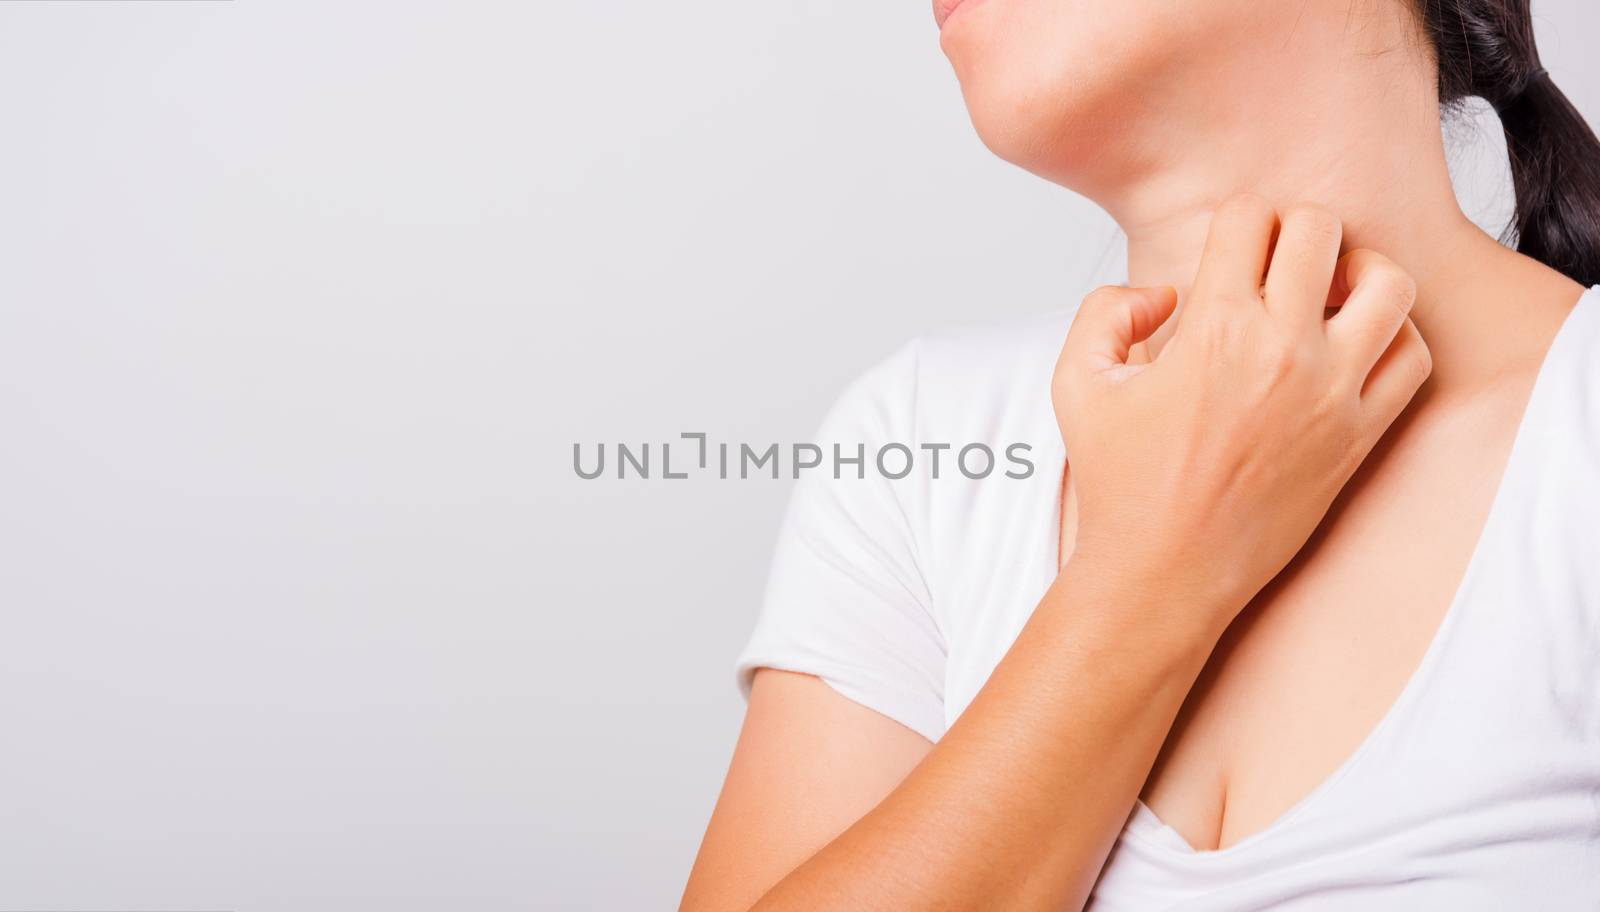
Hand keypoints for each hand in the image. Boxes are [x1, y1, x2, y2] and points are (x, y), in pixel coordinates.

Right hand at [1052, 194, 1429, 620]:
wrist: (1164, 573)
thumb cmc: (1120, 485)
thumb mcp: (1075, 384)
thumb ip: (1104, 311)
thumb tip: (1162, 292)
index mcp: (1214, 328)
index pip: (1251, 215)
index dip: (1235, 222)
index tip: (1226, 253)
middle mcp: (1282, 351)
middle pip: (1322, 229)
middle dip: (1295, 232)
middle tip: (1277, 264)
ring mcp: (1332, 393)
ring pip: (1389, 284)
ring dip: (1359, 274)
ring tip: (1329, 295)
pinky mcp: (1360, 435)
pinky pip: (1412, 358)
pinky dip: (1394, 337)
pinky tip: (1353, 348)